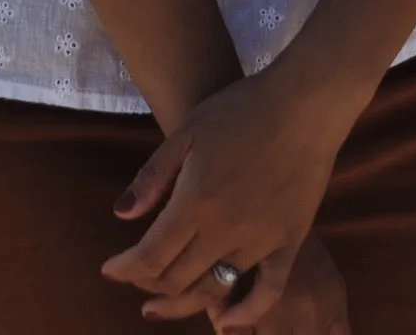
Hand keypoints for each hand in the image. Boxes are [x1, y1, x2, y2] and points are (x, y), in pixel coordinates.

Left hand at [99, 66, 349, 328]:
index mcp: (195, 201)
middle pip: (176, 279)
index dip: (124, 269)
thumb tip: (121, 214)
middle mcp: (225, 229)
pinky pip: (267, 292)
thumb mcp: (187, 131)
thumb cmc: (241, 108)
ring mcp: (261, 240)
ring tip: (163, 301)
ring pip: (214, 290)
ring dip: (183, 301)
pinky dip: (244, 314)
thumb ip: (153, 176)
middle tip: (136, 277)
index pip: (149, 256)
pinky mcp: (291, 242)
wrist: (305, 102)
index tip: (110, 269)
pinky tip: (226, 323)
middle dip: (148, 283)